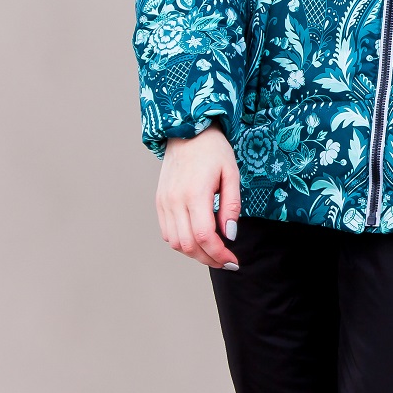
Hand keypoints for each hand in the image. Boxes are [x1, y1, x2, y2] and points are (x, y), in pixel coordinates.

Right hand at [157, 125, 240, 268]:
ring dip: (195, 254)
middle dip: (209, 259)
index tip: (233, 261)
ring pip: (176, 243)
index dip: (219, 254)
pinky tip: (197, 240)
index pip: (205, 236)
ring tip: (213, 252)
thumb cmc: (213, 150)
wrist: (187, 131)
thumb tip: (230, 234)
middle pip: (189, 245)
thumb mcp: (231, 174)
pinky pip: (167, 233)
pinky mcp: (159, 202)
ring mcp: (164, 202)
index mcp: (195, 193)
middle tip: (226, 261)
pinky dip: (182, 243)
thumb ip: (231, 206)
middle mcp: (175, 200)